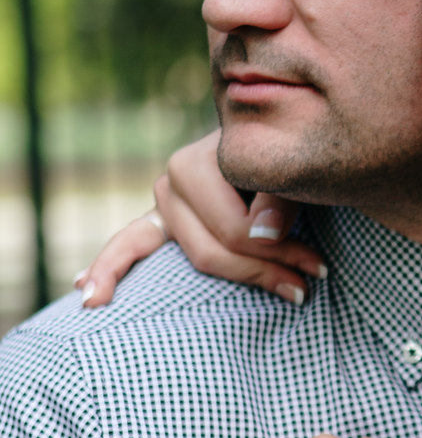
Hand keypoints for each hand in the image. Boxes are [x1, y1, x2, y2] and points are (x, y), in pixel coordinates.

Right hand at [74, 130, 318, 306]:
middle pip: (213, 251)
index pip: (234, 231)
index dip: (279, 254)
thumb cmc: (287, 157)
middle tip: (307, 289)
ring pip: (197, 258)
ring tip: (280, 297)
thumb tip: (260, 232)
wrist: (279, 140)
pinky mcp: (162, 220)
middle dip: (264, 271)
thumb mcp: (292, 172)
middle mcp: (172, 182)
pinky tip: (86, 294)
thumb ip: (279, 197)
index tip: (319, 270)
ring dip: (237, 277)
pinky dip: (108, 269)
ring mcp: (163, 203)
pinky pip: (129, 246)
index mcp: (196, 163)